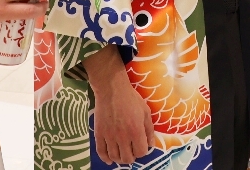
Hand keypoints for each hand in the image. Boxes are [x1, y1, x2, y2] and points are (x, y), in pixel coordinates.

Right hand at [86, 45, 154, 164]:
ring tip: (122, 154)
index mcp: (136, 131)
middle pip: (127, 158)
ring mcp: (109, 136)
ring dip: (120, 159)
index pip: (141, 152)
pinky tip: (110, 159)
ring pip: (114, 157)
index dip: (142, 151)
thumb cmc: (131, 99)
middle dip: (132, 157)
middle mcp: (123, 137)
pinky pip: (101, 152)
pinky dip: (105, 158)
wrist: (111, 89)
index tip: (141, 146)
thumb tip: (150, 145)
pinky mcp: (99, 134)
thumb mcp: (145, 111)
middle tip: (131, 151)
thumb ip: (149, 130)